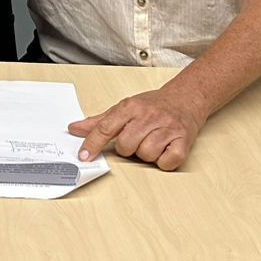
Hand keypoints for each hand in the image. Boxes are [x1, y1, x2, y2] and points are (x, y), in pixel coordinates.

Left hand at [67, 87, 204, 170]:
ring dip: (146, 154)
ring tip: (152, 141)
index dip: (92, 144)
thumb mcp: (124, 107)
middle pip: (126, 146)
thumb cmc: (153, 105)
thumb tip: (74, 129)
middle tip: (137, 139)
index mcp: (130, 107)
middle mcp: (148, 116)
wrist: (185, 98)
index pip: (106, 128)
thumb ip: (98, 121)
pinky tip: (165, 149)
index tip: (84, 156)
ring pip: (146, 155)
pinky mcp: (183, 141)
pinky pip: (166, 162)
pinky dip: (164, 161)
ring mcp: (167, 128)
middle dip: (128, 148)